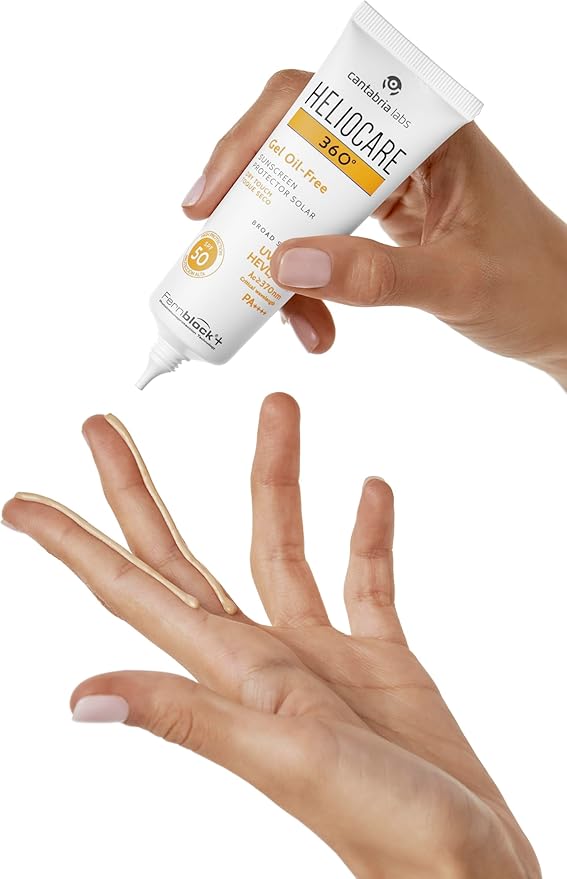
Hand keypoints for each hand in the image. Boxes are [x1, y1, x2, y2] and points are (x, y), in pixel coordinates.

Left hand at [2, 394, 538, 877]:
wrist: (466, 864)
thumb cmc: (382, 826)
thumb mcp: (281, 760)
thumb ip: (190, 718)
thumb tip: (83, 696)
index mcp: (232, 673)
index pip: (133, 593)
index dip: (74, 546)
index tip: (22, 503)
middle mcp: (262, 656)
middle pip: (183, 554)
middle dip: (136, 489)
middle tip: (100, 426)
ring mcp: (319, 653)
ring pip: (281, 546)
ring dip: (276, 479)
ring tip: (277, 414)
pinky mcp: (379, 656)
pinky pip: (365, 579)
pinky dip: (367, 534)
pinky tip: (369, 490)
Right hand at [182, 70, 566, 387]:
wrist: (562, 318)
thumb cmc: (533, 287)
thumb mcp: (456, 283)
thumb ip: (376, 277)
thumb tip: (285, 265)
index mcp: (425, 135)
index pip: (319, 104)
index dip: (253, 137)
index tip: (213, 194)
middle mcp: (399, 151)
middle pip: (296, 150)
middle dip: (254, 205)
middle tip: (218, 251)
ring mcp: (388, 188)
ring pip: (302, 202)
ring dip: (278, 257)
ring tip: (290, 319)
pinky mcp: (382, 224)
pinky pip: (320, 239)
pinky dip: (303, 280)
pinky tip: (312, 321)